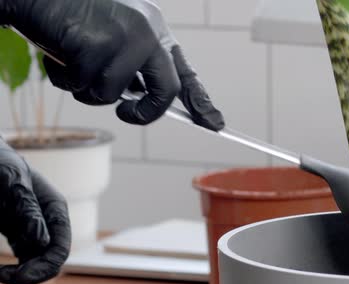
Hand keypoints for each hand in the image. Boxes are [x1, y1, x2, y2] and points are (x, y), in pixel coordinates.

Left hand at [0, 139, 70, 283]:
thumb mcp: (11, 180)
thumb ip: (27, 208)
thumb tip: (42, 240)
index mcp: (55, 209)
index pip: (60, 248)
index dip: (41, 268)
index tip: (11, 275)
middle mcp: (49, 222)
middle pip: (51, 260)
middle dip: (30, 274)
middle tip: (1, 275)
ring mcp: (34, 230)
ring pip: (38, 263)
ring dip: (20, 273)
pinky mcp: (18, 234)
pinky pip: (23, 259)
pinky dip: (12, 267)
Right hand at [3, 0, 224, 129]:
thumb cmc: (73, 18)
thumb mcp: (113, 38)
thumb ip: (133, 66)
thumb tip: (142, 99)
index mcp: (154, 29)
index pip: (184, 71)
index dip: (199, 100)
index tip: (214, 123)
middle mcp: (147, 31)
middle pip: (166, 91)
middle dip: (145, 113)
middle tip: (126, 113)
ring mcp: (124, 37)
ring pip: (113, 95)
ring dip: (87, 89)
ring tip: (72, 62)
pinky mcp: (96, 44)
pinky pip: (84, 87)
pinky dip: (66, 80)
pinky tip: (58, 55)